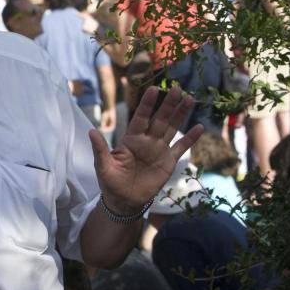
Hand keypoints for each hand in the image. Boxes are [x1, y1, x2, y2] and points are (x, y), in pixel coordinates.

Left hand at [89, 87, 202, 213]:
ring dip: (180, 114)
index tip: (153, 89)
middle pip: (160, 119)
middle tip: (178, 88)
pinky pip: (181, 148)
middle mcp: (147, 140)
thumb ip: (99, 149)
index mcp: (131, 139)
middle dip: (168, 104)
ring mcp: (159, 150)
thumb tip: (91, 131)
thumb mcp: (103, 165)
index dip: (147, 104)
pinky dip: (190, 138)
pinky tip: (199, 127)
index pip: (140, 117)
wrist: (124, 201)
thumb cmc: (110, 181)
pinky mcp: (168, 162)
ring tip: (190, 99)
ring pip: (172, 128)